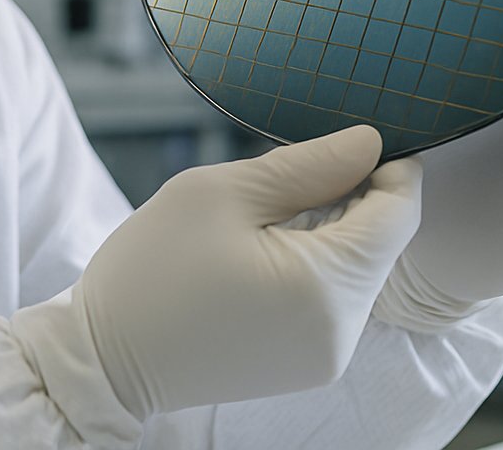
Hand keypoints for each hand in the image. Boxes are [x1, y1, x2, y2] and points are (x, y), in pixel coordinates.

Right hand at [12, 125, 421, 422]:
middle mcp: (341, 333)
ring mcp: (325, 357)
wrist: (101, 361)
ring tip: (268, 210)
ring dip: (332, 229)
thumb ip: (307, 165)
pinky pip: (334, 299)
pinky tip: (265, 247)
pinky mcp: (306, 365)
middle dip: (354, 195)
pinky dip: (315, 264)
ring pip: (358, 269)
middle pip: (382, 243)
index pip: (400, 213)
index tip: (355, 137)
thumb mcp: (224, 193)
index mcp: (326, 288)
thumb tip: (370, 142)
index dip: (391, 165)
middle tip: (296, 164)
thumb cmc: (152, 270)